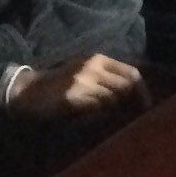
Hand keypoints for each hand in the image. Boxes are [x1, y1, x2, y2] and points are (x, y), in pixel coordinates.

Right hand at [7, 54, 146, 120]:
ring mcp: (82, 82)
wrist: (29, 90)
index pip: (132, 72)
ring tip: (108, 116)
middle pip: (126, 86)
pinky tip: (92, 117)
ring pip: (112, 99)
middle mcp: (92, 67)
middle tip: (132, 116)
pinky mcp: (72, 98)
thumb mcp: (86, 71)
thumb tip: (136, 91)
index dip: (142, 90)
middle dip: (131, 102)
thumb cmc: (60, 82)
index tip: (146, 105)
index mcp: (97, 59)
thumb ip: (109, 77)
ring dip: (113, 110)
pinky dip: (99, 115)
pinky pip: (96, 109)